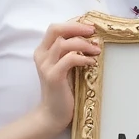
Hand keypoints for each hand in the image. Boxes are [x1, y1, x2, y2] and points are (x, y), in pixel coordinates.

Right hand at [33, 19, 101, 134]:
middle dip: (76, 27)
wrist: (53, 114)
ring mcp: (46, 66)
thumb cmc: (63, 90)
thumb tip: (91, 38)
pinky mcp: (53, 76)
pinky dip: (83, 58)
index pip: (55, 28)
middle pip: (56, 29)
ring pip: (64, 44)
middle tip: (93, 31)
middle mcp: (41, 56)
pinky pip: (69, 60)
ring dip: (83, 44)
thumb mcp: (66, 67)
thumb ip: (71, 52)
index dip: (73, 23)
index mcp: (43, 51)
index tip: (90, 26)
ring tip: (97, 50)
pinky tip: (92, 63)